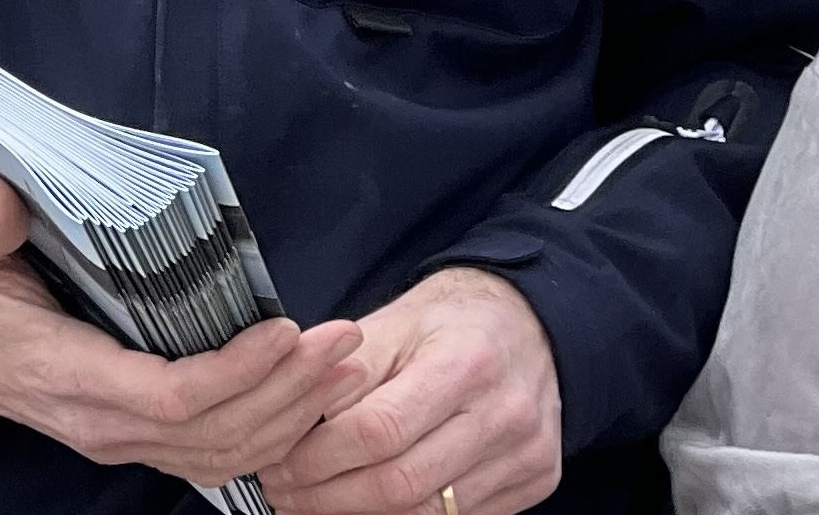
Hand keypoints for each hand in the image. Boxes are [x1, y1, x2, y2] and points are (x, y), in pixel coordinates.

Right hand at [0, 177, 369, 487]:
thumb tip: (3, 199)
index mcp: (70, 376)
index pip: (169, 397)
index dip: (235, 373)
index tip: (287, 330)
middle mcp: (102, 423)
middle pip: (213, 433)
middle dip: (287, 392)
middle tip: (344, 343)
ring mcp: (120, 437)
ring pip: (220, 454)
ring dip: (290, 415)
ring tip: (344, 368)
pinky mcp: (136, 436)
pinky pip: (211, 454)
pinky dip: (268, 435)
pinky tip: (308, 399)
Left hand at [261, 267, 562, 514]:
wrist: (531, 323)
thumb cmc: (456, 322)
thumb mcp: (394, 323)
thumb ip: (345, 373)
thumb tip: (295, 428)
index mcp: (467, 360)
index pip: (380, 430)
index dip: (319, 457)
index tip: (282, 463)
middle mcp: (505, 411)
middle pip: (401, 484)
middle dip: (329, 497)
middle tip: (289, 491)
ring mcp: (525, 451)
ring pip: (427, 513)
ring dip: (361, 514)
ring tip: (322, 499)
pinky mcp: (535, 477)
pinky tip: (374, 500)